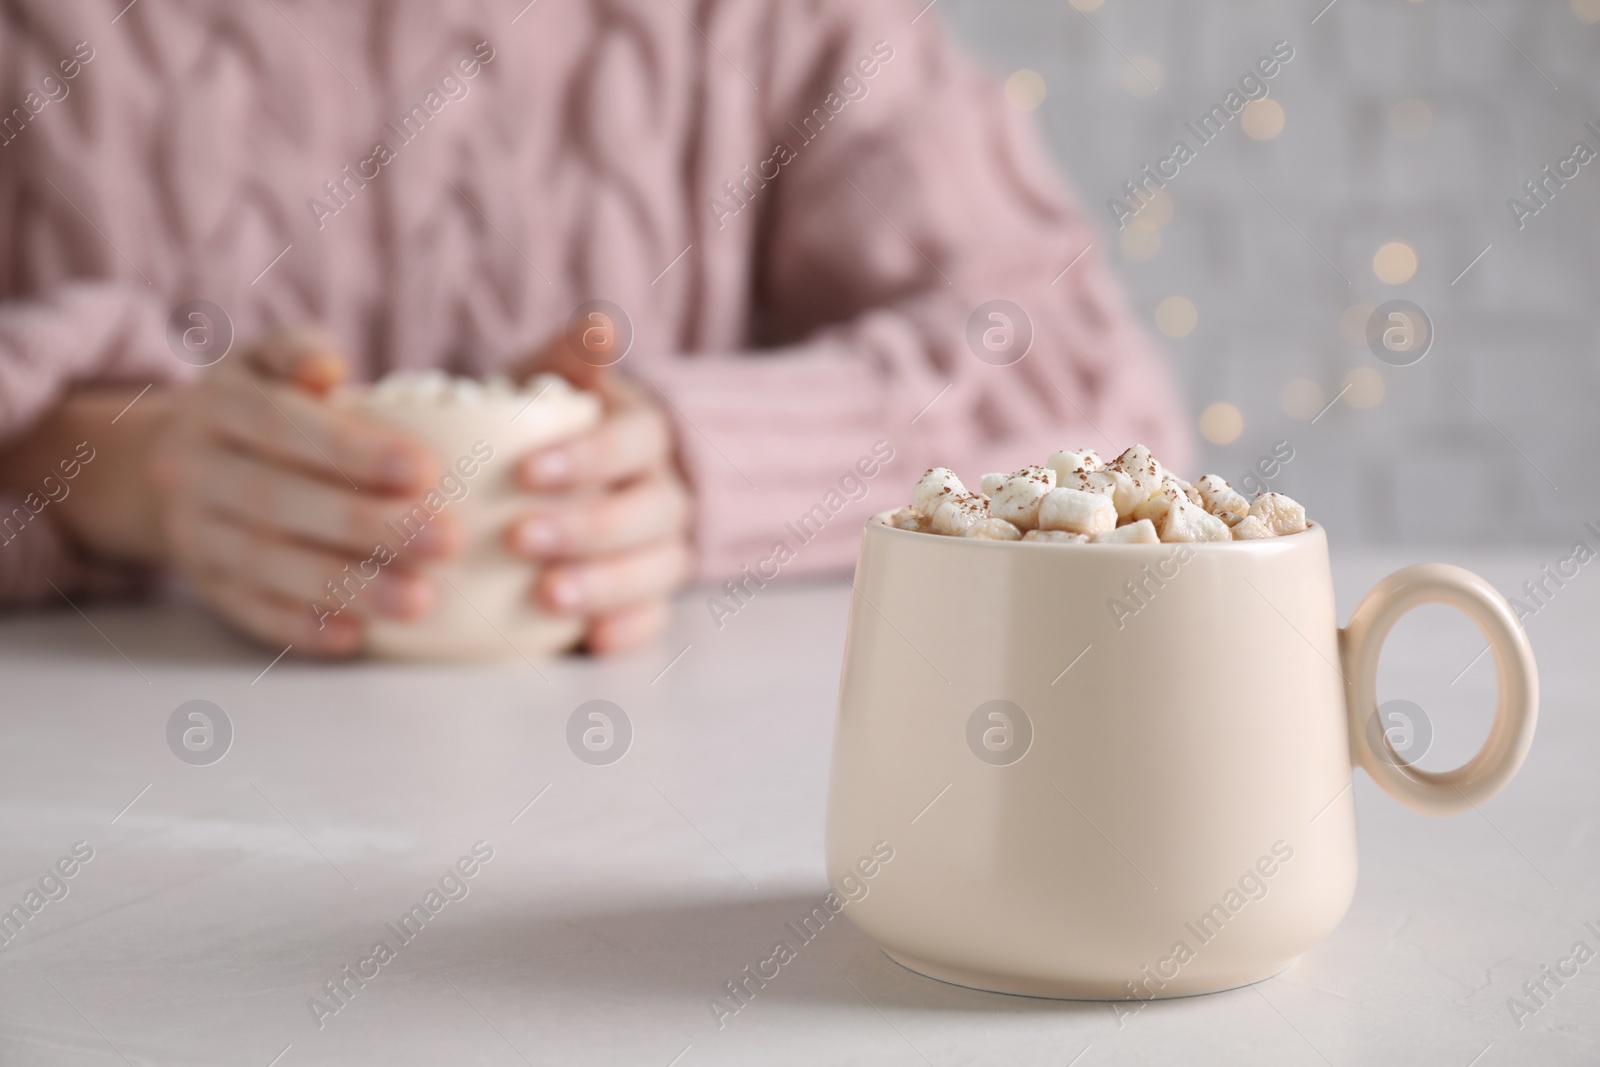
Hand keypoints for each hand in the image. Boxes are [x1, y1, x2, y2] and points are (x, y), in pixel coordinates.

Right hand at [148, 330, 448, 655]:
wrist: (174, 463)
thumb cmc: (257, 405)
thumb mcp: (265, 362)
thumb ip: (297, 353)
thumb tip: (328, 367)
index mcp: (216, 405)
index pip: (280, 425)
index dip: (350, 450)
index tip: (424, 469)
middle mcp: (193, 470)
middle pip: (277, 501)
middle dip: (366, 525)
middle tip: (446, 540)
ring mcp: (195, 533)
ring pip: (265, 564)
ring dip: (346, 587)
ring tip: (419, 600)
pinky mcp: (207, 586)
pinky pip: (248, 612)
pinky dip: (301, 628)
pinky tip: (354, 637)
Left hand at [509, 373, 691, 654]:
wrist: (552, 485)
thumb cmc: (542, 429)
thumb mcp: (549, 384)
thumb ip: (569, 357)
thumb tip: (601, 323)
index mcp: (645, 436)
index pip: (635, 442)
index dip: (590, 457)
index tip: (527, 471)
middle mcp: (666, 492)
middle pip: (650, 512)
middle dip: (590, 526)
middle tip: (521, 537)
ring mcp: (664, 548)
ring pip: (659, 568)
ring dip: (607, 583)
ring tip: (547, 596)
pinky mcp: (650, 598)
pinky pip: (656, 618)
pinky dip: (630, 630)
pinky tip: (591, 639)